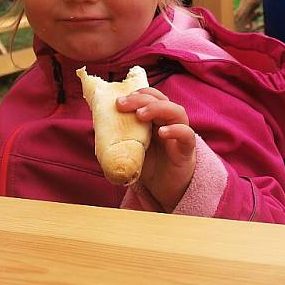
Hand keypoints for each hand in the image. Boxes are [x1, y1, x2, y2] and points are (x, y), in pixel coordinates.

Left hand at [116, 87, 195, 211]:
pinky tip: (163, 132)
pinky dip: (176, 130)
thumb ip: (120, 136)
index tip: (119, 101)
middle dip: (141, 99)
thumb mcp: (130, 148)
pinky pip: (186, 134)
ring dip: (158, 108)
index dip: (137, 95)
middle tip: (123, 104)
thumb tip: (98, 125)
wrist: (164, 189)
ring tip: (141, 115)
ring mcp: (180, 134)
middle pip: (162, 100)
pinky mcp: (187, 149)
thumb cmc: (148, 166)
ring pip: (177, 112)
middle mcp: (170, 122)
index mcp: (156, 119)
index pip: (151, 97)